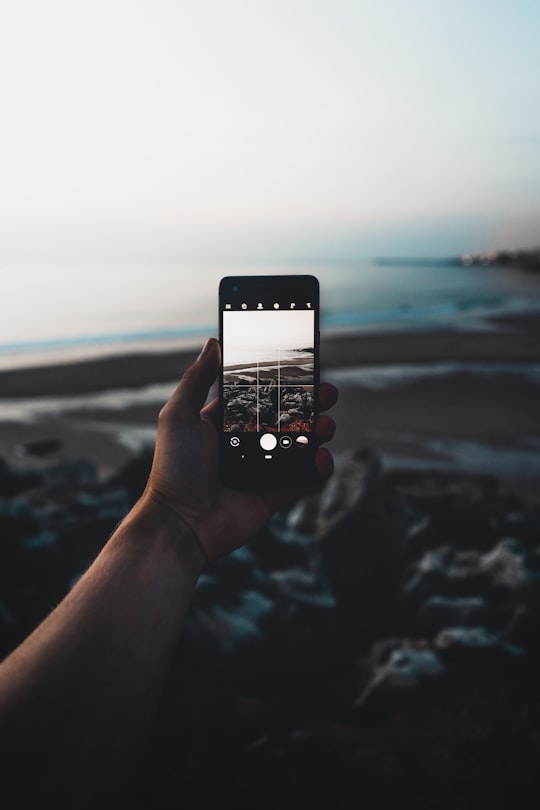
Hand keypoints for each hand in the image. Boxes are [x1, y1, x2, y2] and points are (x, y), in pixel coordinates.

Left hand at [144, 337, 336, 561]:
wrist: (180, 523)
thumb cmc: (174, 468)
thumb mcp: (179, 415)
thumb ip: (197, 378)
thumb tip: (214, 342)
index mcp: (226, 422)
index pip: (260, 395)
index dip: (282, 381)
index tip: (303, 365)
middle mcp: (247, 443)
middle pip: (288, 417)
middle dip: (311, 403)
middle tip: (327, 392)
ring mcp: (263, 469)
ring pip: (302, 445)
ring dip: (321, 432)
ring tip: (327, 425)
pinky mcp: (275, 495)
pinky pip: (306, 479)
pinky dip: (320, 468)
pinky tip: (322, 457)